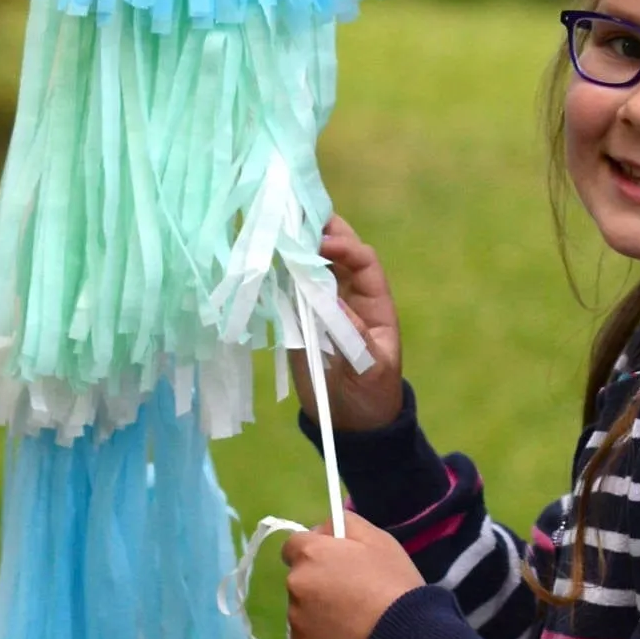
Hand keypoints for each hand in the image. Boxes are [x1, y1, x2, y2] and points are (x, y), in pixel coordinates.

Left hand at [284, 513, 421, 638]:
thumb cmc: (391, 583)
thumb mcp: (377, 538)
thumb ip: (344, 524)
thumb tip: (322, 531)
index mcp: (311, 555)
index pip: (292, 546)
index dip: (313, 551)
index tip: (332, 562)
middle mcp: (296, 586)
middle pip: (299, 579)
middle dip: (317, 582)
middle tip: (348, 593)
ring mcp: (297, 623)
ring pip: (302, 611)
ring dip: (318, 612)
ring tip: (351, 622)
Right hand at [290, 214, 405, 431]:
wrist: (351, 422)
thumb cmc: (371, 394)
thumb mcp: (371, 369)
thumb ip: (356, 339)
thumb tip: (335, 306)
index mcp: (375, 301)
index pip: (363, 260)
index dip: (345, 247)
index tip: (322, 244)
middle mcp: (350, 294)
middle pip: (338, 251)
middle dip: (322, 231)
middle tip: (297, 216)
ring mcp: (324, 304)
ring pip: (313, 265)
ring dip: (298, 246)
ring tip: (276, 227)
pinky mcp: (301, 319)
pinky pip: (292, 289)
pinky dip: (280, 273)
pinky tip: (264, 260)